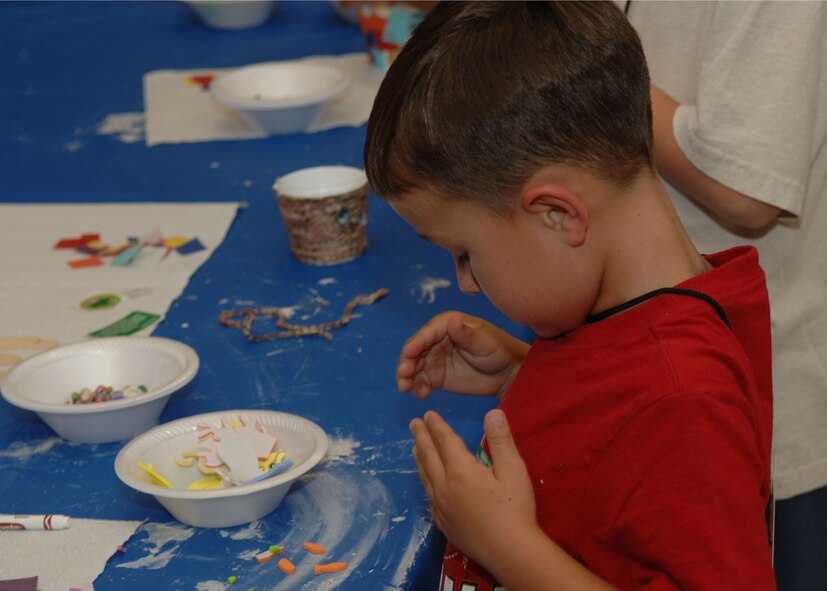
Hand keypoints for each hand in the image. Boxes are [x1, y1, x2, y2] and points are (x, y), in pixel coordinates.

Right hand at [397, 311, 528, 398]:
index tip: (408, 354)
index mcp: (446, 324)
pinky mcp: (435, 376)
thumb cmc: (499, 350)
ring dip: (406, 376)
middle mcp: (435, 339)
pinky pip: (420, 381)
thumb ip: (466, 334)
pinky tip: (421, 394)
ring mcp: (434, 358)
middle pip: (414, 350)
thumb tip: (452, 320)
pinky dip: (417, 387)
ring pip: (413, 366)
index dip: (415, 343)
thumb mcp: (484, 341)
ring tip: (406, 387)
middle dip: (405, 362)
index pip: (426, 333)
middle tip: (403, 375)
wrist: (507, 373)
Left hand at [410, 409, 537, 567]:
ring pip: (425, 476)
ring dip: (419, 459)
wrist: (510, 552)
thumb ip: (500, 439)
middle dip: (421, 437)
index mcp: (460, 470)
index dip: (436, 426)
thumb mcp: (513, 469)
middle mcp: (444, 486)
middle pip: (428, 456)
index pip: (444, 441)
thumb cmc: (514, 508)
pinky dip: (425, 483)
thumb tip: (492, 412)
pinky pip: (428, 497)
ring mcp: (442, 506)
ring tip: (414, 448)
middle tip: (414, 424)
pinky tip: (427, 484)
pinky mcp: (444, 523)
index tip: (428, 414)